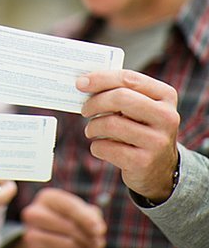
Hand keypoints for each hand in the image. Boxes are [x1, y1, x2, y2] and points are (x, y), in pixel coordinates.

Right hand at [6, 188, 105, 247]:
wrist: (43, 238)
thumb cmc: (66, 219)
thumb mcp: (77, 211)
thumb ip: (90, 214)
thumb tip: (98, 228)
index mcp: (46, 198)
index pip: (69, 206)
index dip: (87, 218)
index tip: (101, 230)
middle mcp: (34, 214)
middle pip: (67, 226)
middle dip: (87, 236)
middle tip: (99, 244)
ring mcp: (31, 236)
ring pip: (65, 244)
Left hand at [77, 69, 179, 201]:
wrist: (161, 168)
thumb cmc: (142, 128)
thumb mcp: (141, 106)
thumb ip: (121, 91)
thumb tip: (86, 83)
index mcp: (166, 96)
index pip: (129, 78)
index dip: (101, 79)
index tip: (81, 83)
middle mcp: (167, 117)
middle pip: (120, 98)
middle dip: (95, 102)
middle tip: (85, 109)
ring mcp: (157, 141)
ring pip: (112, 124)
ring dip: (93, 126)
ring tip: (91, 130)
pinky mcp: (144, 162)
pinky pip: (108, 148)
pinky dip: (97, 146)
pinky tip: (99, 146)